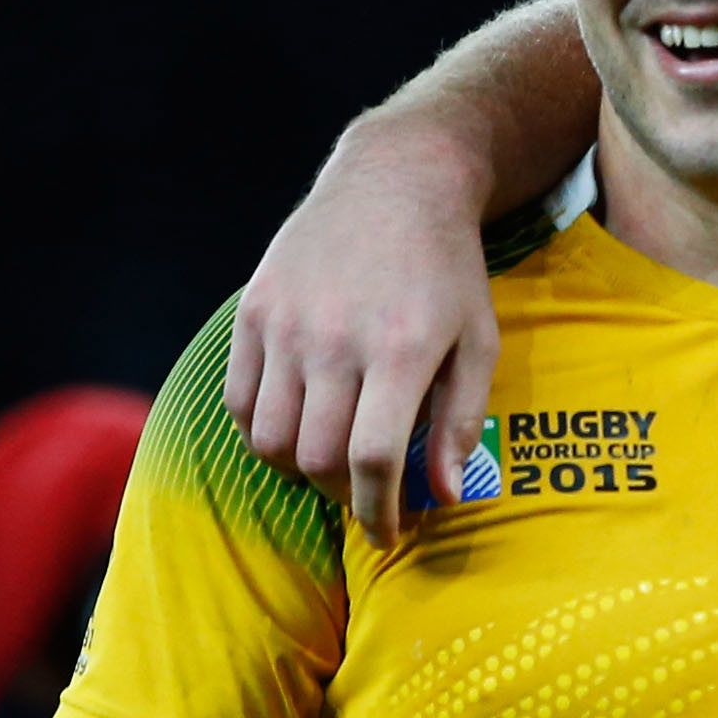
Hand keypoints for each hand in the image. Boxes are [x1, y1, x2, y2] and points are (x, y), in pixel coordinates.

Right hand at [226, 108, 499, 545]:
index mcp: (400, 350)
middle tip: (366, 498)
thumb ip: (461, 421)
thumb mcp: (478, 342)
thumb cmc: (447, 273)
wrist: (395, 184)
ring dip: (299, 470)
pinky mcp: (254, 310)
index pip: (373, 459)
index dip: (378, 512)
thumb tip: (441, 496)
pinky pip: (240, 402)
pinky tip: (297, 428)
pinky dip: (262, 433)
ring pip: (270, 439)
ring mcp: (286, 324)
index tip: (389, 534)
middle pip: (318, 457)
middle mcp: (335, 339)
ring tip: (330, 464)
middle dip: (344, 497)